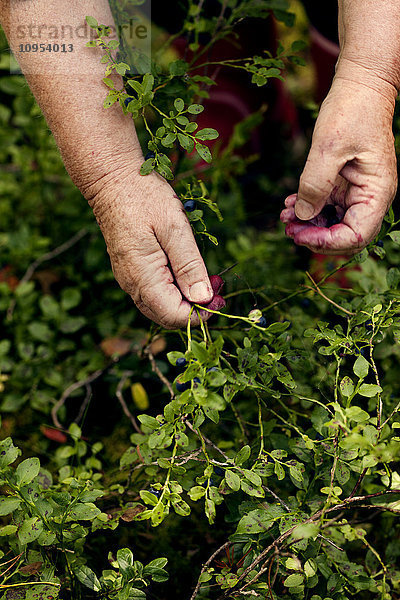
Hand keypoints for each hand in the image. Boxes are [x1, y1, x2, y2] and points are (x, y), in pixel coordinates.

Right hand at [87, 165, 219, 327]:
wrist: (111, 179)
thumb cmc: (144, 197)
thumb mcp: (174, 228)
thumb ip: (189, 265)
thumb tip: (203, 298)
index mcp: (143, 277)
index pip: (174, 316)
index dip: (200, 314)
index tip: (220, 298)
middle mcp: (132, 285)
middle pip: (167, 317)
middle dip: (196, 310)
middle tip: (219, 288)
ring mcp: (130, 279)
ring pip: (162, 307)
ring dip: (188, 300)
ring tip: (210, 279)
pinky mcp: (132, 271)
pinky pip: (156, 293)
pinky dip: (177, 290)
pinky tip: (190, 271)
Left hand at [281, 78, 397, 253]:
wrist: (359, 87)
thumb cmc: (352, 111)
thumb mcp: (328, 147)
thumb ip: (315, 184)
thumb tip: (304, 216)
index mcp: (377, 192)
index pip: (357, 236)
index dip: (327, 242)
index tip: (300, 234)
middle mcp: (370, 197)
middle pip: (345, 235)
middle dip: (315, 236)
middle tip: (288, 228)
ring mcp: (357, 192)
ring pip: (333, 223)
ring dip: (308, 224)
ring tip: (285, 215)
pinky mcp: (344, 185)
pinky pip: (326, 207)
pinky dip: (308, 209)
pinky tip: (290, 204)